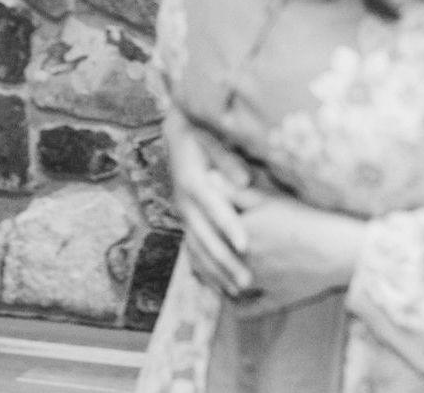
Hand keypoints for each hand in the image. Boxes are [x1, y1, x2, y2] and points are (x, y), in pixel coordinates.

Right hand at [164, 107, 257, 297]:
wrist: (176, 133)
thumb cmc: (198, 132)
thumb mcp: (210, 137)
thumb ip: (227, 159)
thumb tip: (244, 180)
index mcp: (193, 181)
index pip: (213, 207)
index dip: (228, 226)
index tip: (245, 245)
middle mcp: (185, 202)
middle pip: (205, 236)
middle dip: (225, 260)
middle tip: (247, 280)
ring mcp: (183, 213)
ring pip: (198, 248)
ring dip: (216, 271)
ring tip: (238, 291)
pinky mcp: (185, 219)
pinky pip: (192, 248)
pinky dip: (204, 268)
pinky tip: (217, 285)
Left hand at [164, 108, 364, 307]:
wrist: (336, 250)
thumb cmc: (303, 218)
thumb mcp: (267, 199)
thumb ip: (235, 191)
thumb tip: (208, 179)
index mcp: (240, 236)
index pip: (209, 235)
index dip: (197, 231)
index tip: (189, 228)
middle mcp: (245, 263)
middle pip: (214, 263)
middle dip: (201, 259)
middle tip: (192, 255)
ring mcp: (261, 284)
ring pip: (229, 286)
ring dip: (216, 283)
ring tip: (206, 277)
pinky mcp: (279, 298)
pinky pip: (254, 309)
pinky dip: (241, 309)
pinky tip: (234, 307)